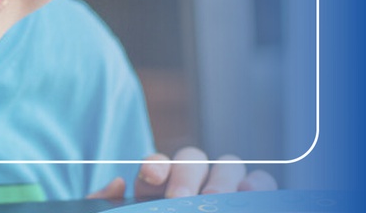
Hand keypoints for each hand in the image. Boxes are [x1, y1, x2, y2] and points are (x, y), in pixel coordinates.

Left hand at [88, 147, 277, 200]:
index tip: (153, 179)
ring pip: (228, 165)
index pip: (158, 165)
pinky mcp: (251, 205)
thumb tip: (119, 184)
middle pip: (193, 159)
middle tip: (180, 200)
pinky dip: (256, 185)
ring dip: (222, 178)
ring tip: (215, 200)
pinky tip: (246, 198)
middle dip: (187, 173)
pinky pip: (260, 183)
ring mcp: (224, 195)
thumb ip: (105, 207)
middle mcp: (192, 188)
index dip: (157, 165)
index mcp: (158, 193)